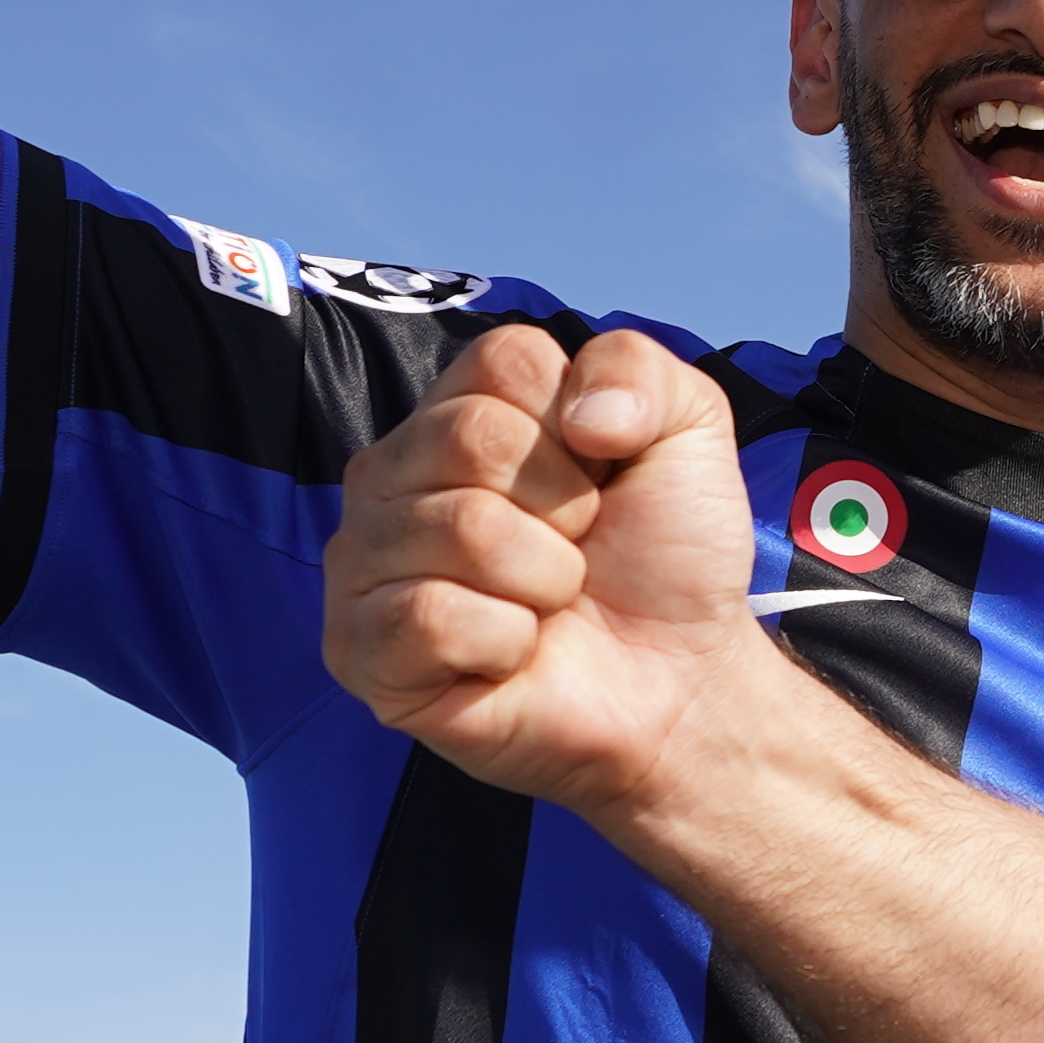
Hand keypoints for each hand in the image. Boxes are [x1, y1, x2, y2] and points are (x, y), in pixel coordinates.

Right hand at [324, 324, 776, 819]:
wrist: (679, 680)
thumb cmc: (664, 558)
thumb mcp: (684, 430)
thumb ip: (636, 367)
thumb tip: (579, 415)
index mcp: (457, 408)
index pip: (506, 361)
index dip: (580, 427)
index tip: (598, 478)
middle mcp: (391, 474)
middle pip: (473, 437)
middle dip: (565, 506)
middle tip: (576, 550)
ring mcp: (364, 560)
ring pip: (462, 528)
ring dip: (545, 579)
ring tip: (548, 603)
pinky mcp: (359, 648)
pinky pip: (431, 616)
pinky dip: (506, 640)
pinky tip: (512, 654)